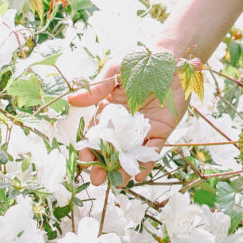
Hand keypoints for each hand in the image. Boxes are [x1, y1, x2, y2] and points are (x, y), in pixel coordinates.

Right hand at [67, 59, 189, 177]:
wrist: (171, 59)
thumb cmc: (139, 62)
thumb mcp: (114, 73)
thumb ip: (97, 89)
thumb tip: (71, 100)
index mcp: (109, 110)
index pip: (96, 133)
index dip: (89, 147)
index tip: (84, 159)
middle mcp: (125, 123)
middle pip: (112, 149)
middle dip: (104, 165)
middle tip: (98, 179)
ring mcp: (143, 129)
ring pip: (131, 154)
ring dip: (124, 169)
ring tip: (118, 183)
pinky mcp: (161, 131)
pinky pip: (153, 150)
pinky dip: (146, 163)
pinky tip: (138, 174)